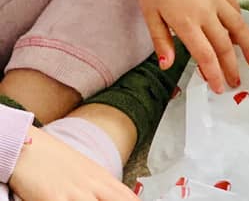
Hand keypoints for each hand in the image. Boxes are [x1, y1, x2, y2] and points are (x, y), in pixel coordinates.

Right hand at [9, 126, 136, 200]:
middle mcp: (93, 185)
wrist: (27, 147)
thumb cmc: (53, 160)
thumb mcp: (84, 171)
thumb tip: (114, 195)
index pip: (127, 196)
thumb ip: (100, 186)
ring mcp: (75, 193)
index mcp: (102, 177)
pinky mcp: (54, 198)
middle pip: (118, 200)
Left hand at [118, 0, 248, 93]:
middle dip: (232, 67)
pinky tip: (241, 35)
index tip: (220, 87)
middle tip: (236, 82)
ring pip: (239, 28)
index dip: (215, 74)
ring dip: (248, 47)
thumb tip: (168, 66)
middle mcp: (205, 12)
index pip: (206, 55)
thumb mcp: (150, 15)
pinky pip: (236, 11)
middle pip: (225, 46)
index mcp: (185, 21)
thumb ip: (162, 42)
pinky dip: (241, 25)